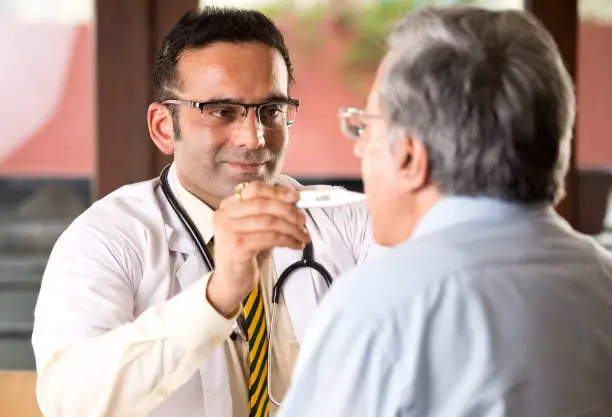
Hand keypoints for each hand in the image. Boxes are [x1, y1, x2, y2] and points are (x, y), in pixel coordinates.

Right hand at [206, 181, 310, 316]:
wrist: (230, 282)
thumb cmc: (244, 254)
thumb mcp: (254, 229)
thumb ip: (268, 214)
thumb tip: (294, 203)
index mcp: (228, 206)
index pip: (255, 190)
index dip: (277, 192)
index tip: (295, 197)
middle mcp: (224, 215)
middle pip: (264, 204)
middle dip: (289, 211)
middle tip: (303, 219)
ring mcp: (229, 231)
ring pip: (270, 222)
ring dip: (292, 228)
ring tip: (302, 235)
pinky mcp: (238, 246)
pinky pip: (271, 238)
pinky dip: (288, 240)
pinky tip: (296, 245)